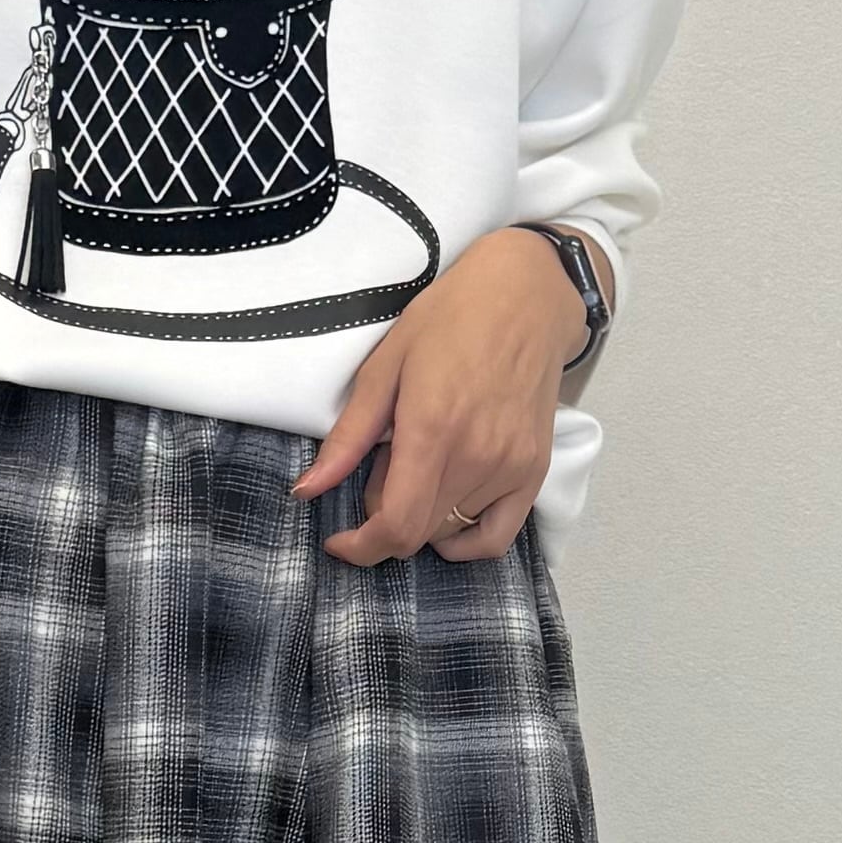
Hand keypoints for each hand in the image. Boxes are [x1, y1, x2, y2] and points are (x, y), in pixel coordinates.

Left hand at [292, 226, 597, 567]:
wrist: (526, 295)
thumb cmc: (452, 318)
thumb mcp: (386, 366)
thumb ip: (348, 436)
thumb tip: (307, 489)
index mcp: (432, 430)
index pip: (396, 527)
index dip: (362, 547)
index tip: (341, 540)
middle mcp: (476, 458)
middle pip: (417, 534)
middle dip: (385, 517)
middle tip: (386, 465)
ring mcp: (510, 469)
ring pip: (449, 532)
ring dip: (422, 515)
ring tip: (424, 462)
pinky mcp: (534, 472)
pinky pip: (496, 539)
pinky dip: (466, 540)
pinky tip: (449, 512)